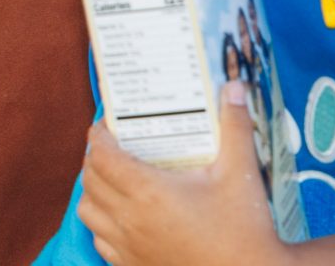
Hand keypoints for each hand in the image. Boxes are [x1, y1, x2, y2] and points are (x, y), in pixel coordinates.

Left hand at [78, 82, 286, 265]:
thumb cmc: (245, 230)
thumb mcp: (241, 173)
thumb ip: (235, 127)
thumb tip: (233, 87)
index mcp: (147, 192)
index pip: (101, 156)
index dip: (98, 135)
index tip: (107, 124)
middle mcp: (129, 220)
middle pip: (90, 180)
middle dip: (95, 158)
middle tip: (113, 145)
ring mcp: (128, 248)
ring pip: (88, 213)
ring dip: (94, 192)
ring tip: (114, 179)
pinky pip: (101, 243)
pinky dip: (103, 225)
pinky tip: (125, 217)